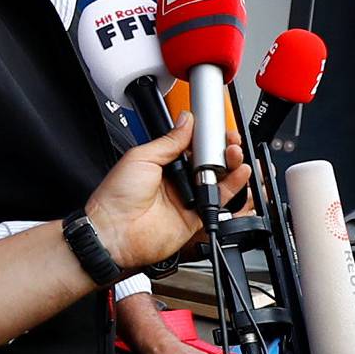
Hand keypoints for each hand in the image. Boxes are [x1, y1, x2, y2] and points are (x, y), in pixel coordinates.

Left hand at [84, 120, 252, 274]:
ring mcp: (188, 198)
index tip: (217, 129)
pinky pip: (220, 201)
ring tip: (235, 154)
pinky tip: (240, 174)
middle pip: (210, 161)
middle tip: (229, 141)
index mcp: (164, 162)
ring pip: (219, 179)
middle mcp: (178, 180)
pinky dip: (233, 188)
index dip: (207, 137)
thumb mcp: (142, 157)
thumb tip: (186, 121)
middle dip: (223, 149)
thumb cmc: (117, 197)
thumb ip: (169, 141)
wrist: (114, 232)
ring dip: (231, 164)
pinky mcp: (196, 217)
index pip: (193, 145)